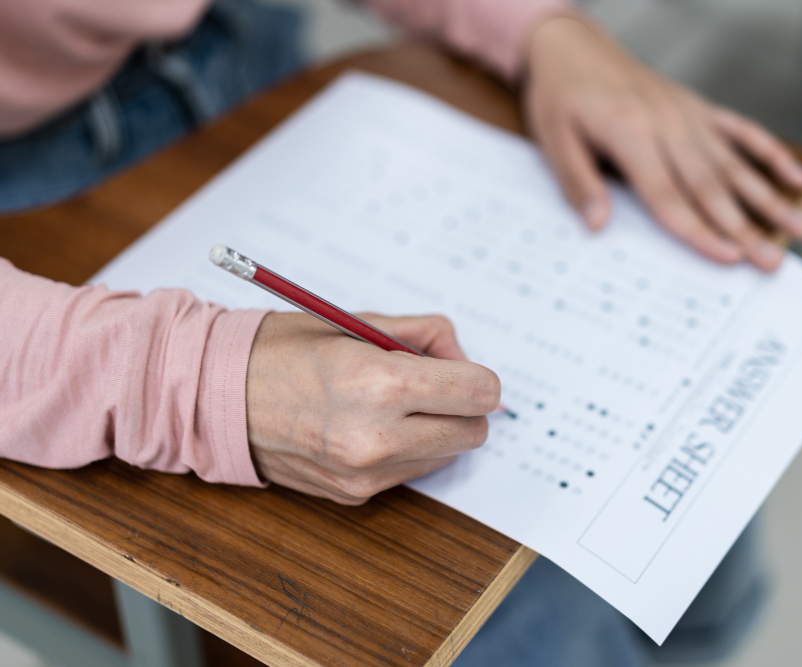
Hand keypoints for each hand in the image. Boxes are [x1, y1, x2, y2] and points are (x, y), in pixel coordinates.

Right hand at [245, 312, 500, 504]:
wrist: (216, 398)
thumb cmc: (282, 350)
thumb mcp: (356, 321)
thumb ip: (421, 335)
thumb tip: (463, 357)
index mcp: (379, 385)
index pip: (478, 392)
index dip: (477, 376)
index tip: (460, 368)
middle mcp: (376, 438)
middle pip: (474, 432)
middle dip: (463, 405)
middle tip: (430, 383)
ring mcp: (365, 473)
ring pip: (447, 456)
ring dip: (436, 429)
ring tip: (391, 403)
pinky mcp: (355, 494)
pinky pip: (411, 472)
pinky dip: (407, 450)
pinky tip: (370, 426)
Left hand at [522, 15, 801, 270]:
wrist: (572, 45)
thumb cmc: (561, 96)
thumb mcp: (552, 141)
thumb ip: (578, 183)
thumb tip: (598, 226)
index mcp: (631, 135)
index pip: (669, 196)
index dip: (700, 232)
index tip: (729, 258)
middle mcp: (668, 125)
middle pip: (711, 187)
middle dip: (745, 228)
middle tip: (773, 261)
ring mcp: (688, 116)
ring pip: (735, 164)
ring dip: (770, 198)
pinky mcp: (698, 107)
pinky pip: (742, 130)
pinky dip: (771, 153)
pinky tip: (797, 176)